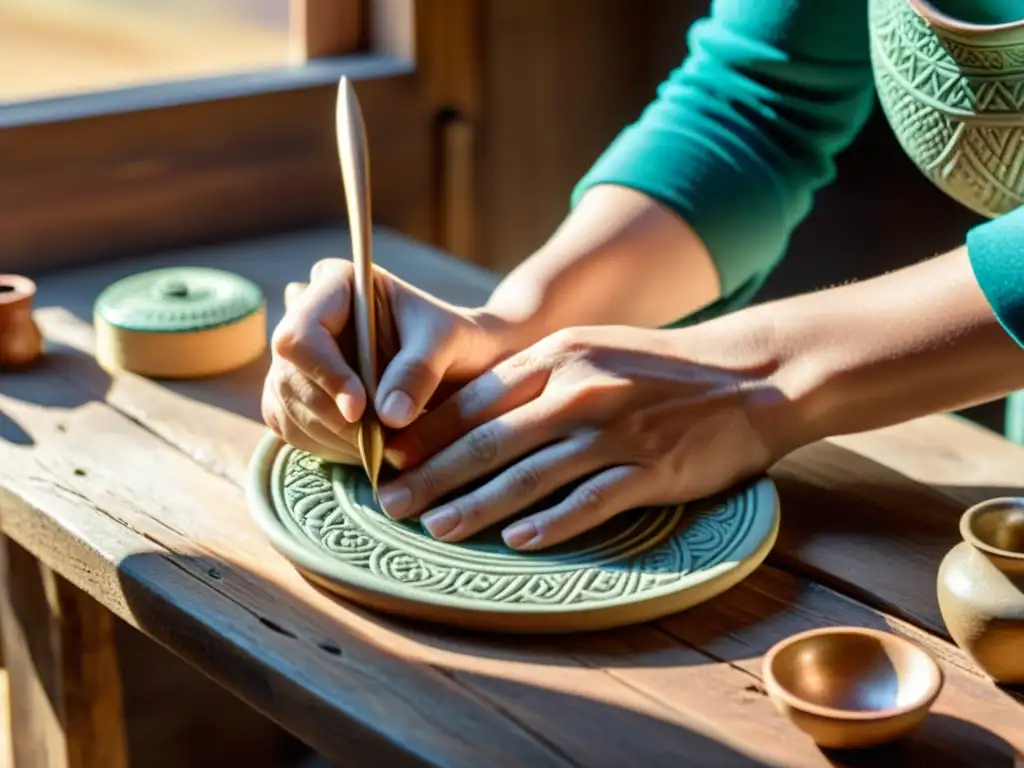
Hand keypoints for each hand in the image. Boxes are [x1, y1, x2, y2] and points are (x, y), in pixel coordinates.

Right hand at [261, 258, 524, 462]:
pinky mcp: (295, 396)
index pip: (301, 333)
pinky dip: (329, 447)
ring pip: (288, 407)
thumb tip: (388, 416)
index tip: (360, 410)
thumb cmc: (457, 341)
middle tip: (382, 441)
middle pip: (290, 376)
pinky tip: (367, 447)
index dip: (325, 373)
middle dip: (334, 417)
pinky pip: (293, 429)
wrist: (463, 365)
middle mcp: (307, 317)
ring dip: (334, 438)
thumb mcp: (448, 344)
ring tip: (384, 444)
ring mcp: (297, 360)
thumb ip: (419, 370)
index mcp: (337, 285)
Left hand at [378, 325, 791, 549]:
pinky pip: (591, 500)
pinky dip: (552, 523)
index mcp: (560, 356)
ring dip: (477, 505)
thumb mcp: (594, 350)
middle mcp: (580, 389)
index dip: (431, 434)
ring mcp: (615, 430)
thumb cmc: (661, 366)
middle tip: (390, 504)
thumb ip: (537, 378)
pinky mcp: (650, 468)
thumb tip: (475, 414)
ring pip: (530, 474)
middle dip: (434, 476)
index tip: (393, 461)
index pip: (478, 400)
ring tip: (436, 529)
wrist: (749, 375)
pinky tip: (517, 541)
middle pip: (490, 440)